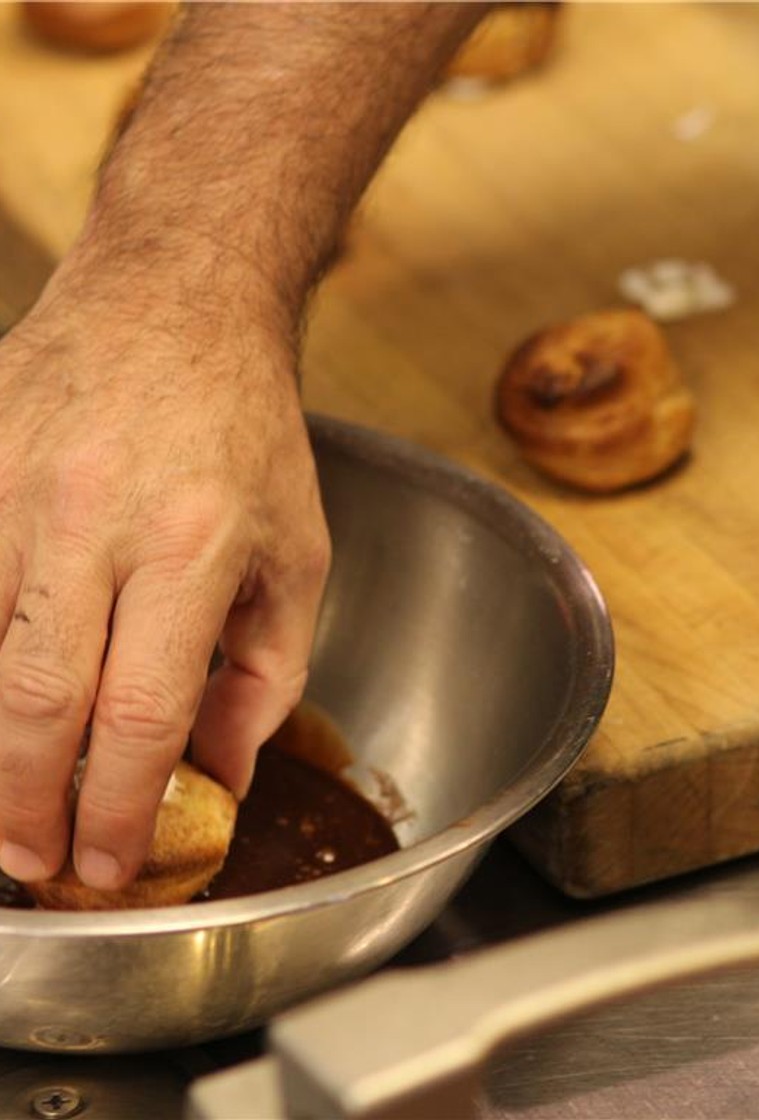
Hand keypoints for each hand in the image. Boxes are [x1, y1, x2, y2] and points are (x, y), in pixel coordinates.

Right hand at [0, 262, 329, 890]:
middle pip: (35, 700)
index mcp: (194, 544)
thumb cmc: (245, 432)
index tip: (109, 860)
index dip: (120, 806)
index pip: (144, 711)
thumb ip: (268, 671)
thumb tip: (224, 774)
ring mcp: (7, 486)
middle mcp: (92, 518)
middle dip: (26, 805)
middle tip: (33, 863)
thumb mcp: (297, 551)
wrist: (171, 302)